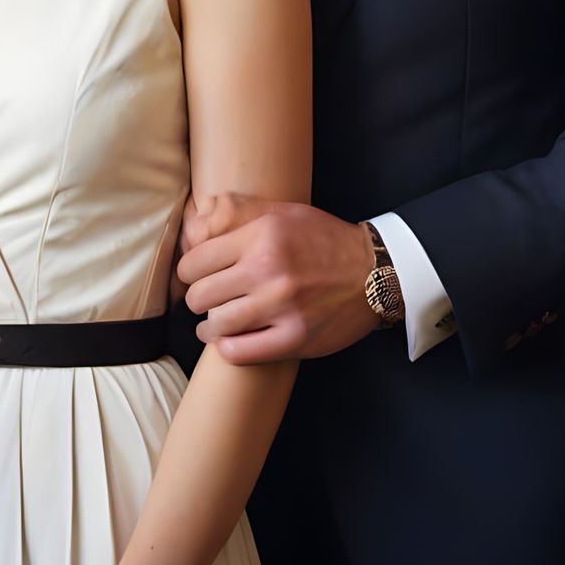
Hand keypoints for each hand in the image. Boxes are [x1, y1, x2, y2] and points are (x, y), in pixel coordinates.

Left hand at [177, 194, 383, 362]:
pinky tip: (231, 341)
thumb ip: (241, 215)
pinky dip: (228, 349)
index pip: (195, 262)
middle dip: (198, 299)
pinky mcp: (295, 338)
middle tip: (208, 300)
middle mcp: (268, 270)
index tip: (196, 278)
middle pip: (201, 295)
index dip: (189, 273)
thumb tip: (196, 222)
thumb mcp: (285, 212)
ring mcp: (282, 307)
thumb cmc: (324, 240)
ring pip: (216, 325)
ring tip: (214, 324)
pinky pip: (240, 352)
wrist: (374, 272)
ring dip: (209, 327)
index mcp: (262, 235)